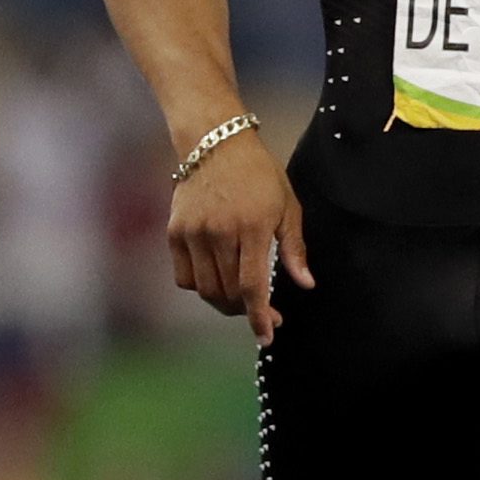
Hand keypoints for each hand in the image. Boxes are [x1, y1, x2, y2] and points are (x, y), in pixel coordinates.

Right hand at [168, 134, 310, 344]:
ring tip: (243, 299)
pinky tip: (218, 279)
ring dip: (225, 302)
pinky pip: (184, 277)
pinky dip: (201, 286)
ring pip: (205, 289)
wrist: (214, 143)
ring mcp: (192, 233)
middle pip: (228, 293)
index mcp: (251, 228)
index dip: (259, 316)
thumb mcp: (287, 206)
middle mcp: (217, 234)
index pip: (253, 286)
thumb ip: (293, 248)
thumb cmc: (259, 175)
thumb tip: (305, 284)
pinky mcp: (174, 232)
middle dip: (247, 311)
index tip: (266, 336)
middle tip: (266, 314)